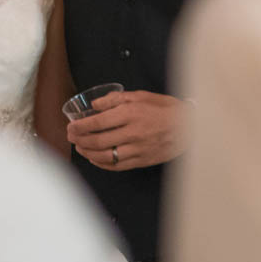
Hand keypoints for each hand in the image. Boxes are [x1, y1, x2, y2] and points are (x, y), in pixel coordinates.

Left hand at [66, 90, 190, 170]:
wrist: (190, 127)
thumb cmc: (166, 109)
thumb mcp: (141, 96)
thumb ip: (115, 99)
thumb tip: (95, 104)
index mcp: (131, 114)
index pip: (98, 122)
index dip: (80, 126)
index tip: (71, 126)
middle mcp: (133, 133)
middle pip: (98, 140)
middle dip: (80, 139)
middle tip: (70, 137)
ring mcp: (138, 149)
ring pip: (105, 155)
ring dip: (88, 152)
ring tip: (80, 147)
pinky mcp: (142, 161)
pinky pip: (117, 166)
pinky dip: (102, 164)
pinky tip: (95, 159)